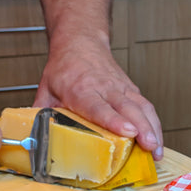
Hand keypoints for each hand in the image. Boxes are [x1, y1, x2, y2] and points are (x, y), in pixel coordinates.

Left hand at [33, 37, 163, 160]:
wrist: (81, 41)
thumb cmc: (65, 68)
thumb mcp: (46, 89)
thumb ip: (41, 115)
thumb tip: (33, 142)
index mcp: (82, 89)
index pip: (100, 107)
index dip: (115, 120)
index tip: (128, 132)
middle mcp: (105, 88)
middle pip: (128, 108)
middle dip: (143, 128)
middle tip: (150, 146)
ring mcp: (122, 88)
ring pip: (142, 107)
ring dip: (153, 129)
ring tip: (157, 150)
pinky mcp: (132, 90)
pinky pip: (146, 106)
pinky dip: (155, 124)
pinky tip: (157, 140)